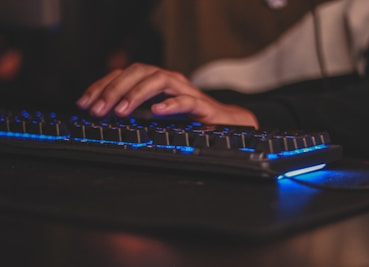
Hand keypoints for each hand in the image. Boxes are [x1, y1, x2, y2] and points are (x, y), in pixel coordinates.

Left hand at [76, 63, 258, 127]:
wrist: (220, 120)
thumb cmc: (186, 115)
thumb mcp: (153, 111)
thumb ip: (134, 108)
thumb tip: (104, 113)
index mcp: (154, 81)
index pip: (123, 74)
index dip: (101, 86)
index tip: (84, 103)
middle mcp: (168, 79)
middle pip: (138, 72)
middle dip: (113, 89)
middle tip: (97, 109)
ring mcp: (184, 89)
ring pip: (158, 80)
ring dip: (136, 94)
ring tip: (120, 111)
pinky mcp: (199, 104)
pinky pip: (185, 100)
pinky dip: (170, 104)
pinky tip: (156, 111)